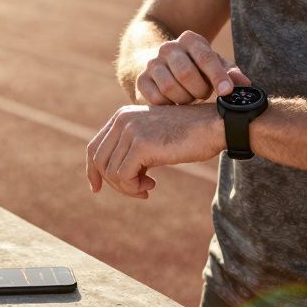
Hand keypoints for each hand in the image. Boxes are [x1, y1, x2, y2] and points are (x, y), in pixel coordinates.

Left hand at [85, 104, 223, 198]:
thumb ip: (132, 150)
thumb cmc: (188, 135)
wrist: (213, 125)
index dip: (93, 171)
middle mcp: (122, 119)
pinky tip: (152, 185)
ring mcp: (131, 130)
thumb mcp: (153, 138)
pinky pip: (123, 176)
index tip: (97, 188)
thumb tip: (112, 177)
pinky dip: (133, 187)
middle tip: (138, 190)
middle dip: (114, 183)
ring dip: (128, 187)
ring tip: (148, 186)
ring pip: (111, 171)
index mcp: (122, 116)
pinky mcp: (142, 144)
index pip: (94, 147)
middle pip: (99, 161)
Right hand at [134, 30, 252, 104]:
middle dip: (199, 89)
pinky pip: (157, 99)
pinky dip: (170, 105)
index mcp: (190, 39)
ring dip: (185, 99)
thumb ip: (231, 74)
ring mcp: (152, 63)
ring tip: (190, 96)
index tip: (226, 92)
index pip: (205, 57)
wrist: (164, 68)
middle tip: (203, 94)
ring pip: (170, 87)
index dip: (218, 76)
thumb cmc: (198, 69)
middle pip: (186, 73)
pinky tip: (176, 102)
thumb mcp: (216, 67)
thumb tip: (245, 83)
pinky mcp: (142, 80)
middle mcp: (168, 47)